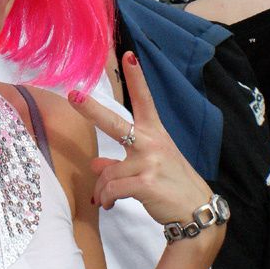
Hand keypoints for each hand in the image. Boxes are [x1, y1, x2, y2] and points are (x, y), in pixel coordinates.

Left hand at [68, 52, 214, 225]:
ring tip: (104, 199)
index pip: (145, 100)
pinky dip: (106, 200)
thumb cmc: (172, 185)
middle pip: (115, 123)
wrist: (196, 212)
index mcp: (155, 133)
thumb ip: (121, 162)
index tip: (128, 56)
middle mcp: (152, 143)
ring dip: (101, 190)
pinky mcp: (144, 183)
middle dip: (91, 110)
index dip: (136, 78)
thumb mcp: (150, 167)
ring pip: (106, 173)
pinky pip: (111, 190)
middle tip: (74, 96)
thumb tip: (95, 164)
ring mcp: (148, 162)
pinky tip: (110, 205)